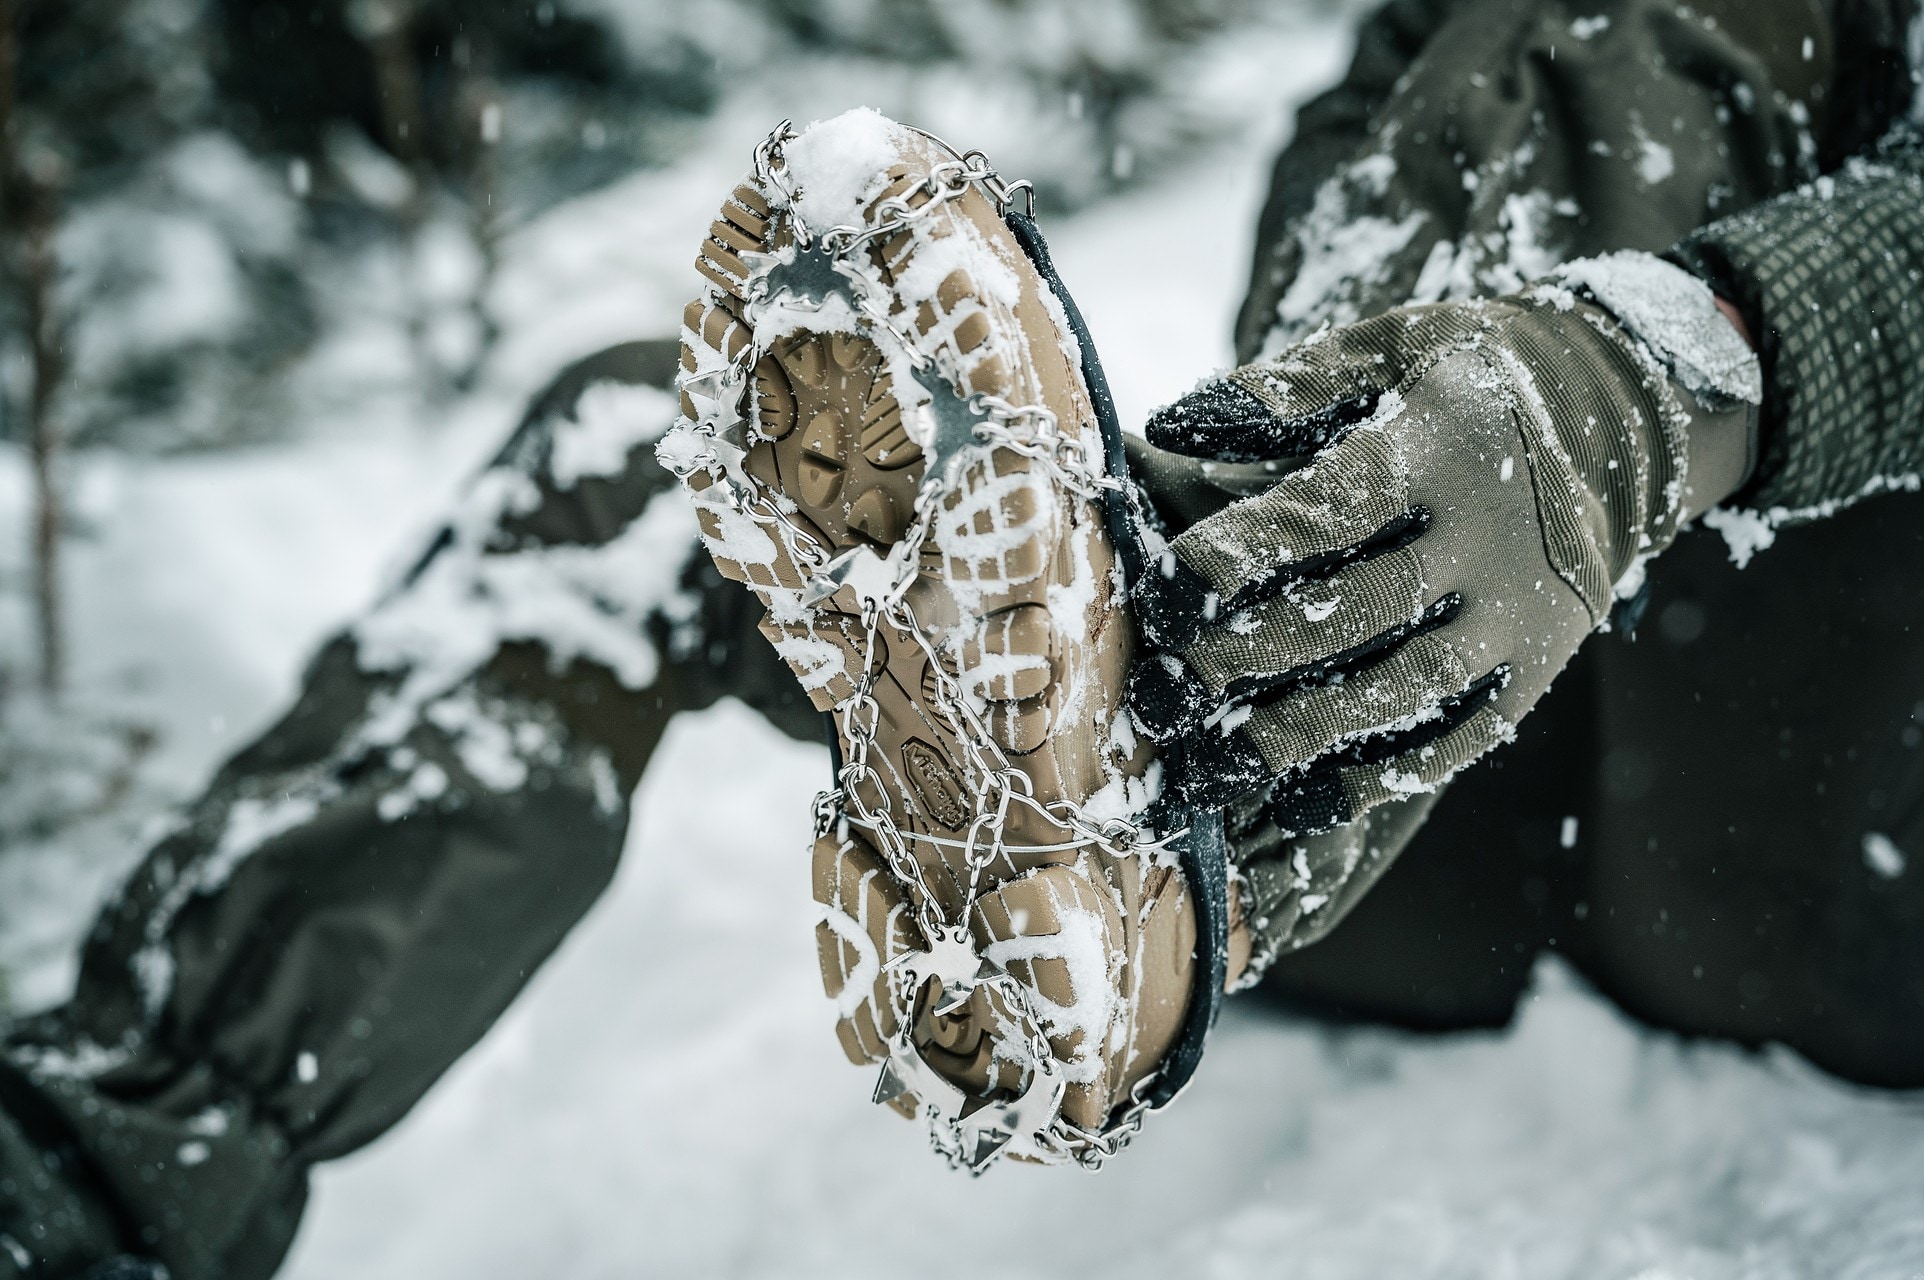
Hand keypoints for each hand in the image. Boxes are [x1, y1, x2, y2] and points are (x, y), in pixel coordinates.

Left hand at [1127, 254, 1757, 833]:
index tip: (1165, 590)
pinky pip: (1460, 734)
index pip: (1326, 509)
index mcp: (1440, 448)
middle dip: (1249, 656)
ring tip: (1216, 765)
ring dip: (1305, 732)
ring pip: (1404, 688)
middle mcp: (1487, 538)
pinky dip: (1383, 769)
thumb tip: (1174, 425)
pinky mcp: (1539, 667)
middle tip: (1164, 693)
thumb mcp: (1394, 343)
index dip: (1241, 554)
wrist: (1632, 417)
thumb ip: (1289, 386)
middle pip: (1356, 612)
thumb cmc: (1470, 377)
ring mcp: (1520, 613)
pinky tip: (1307, 795)